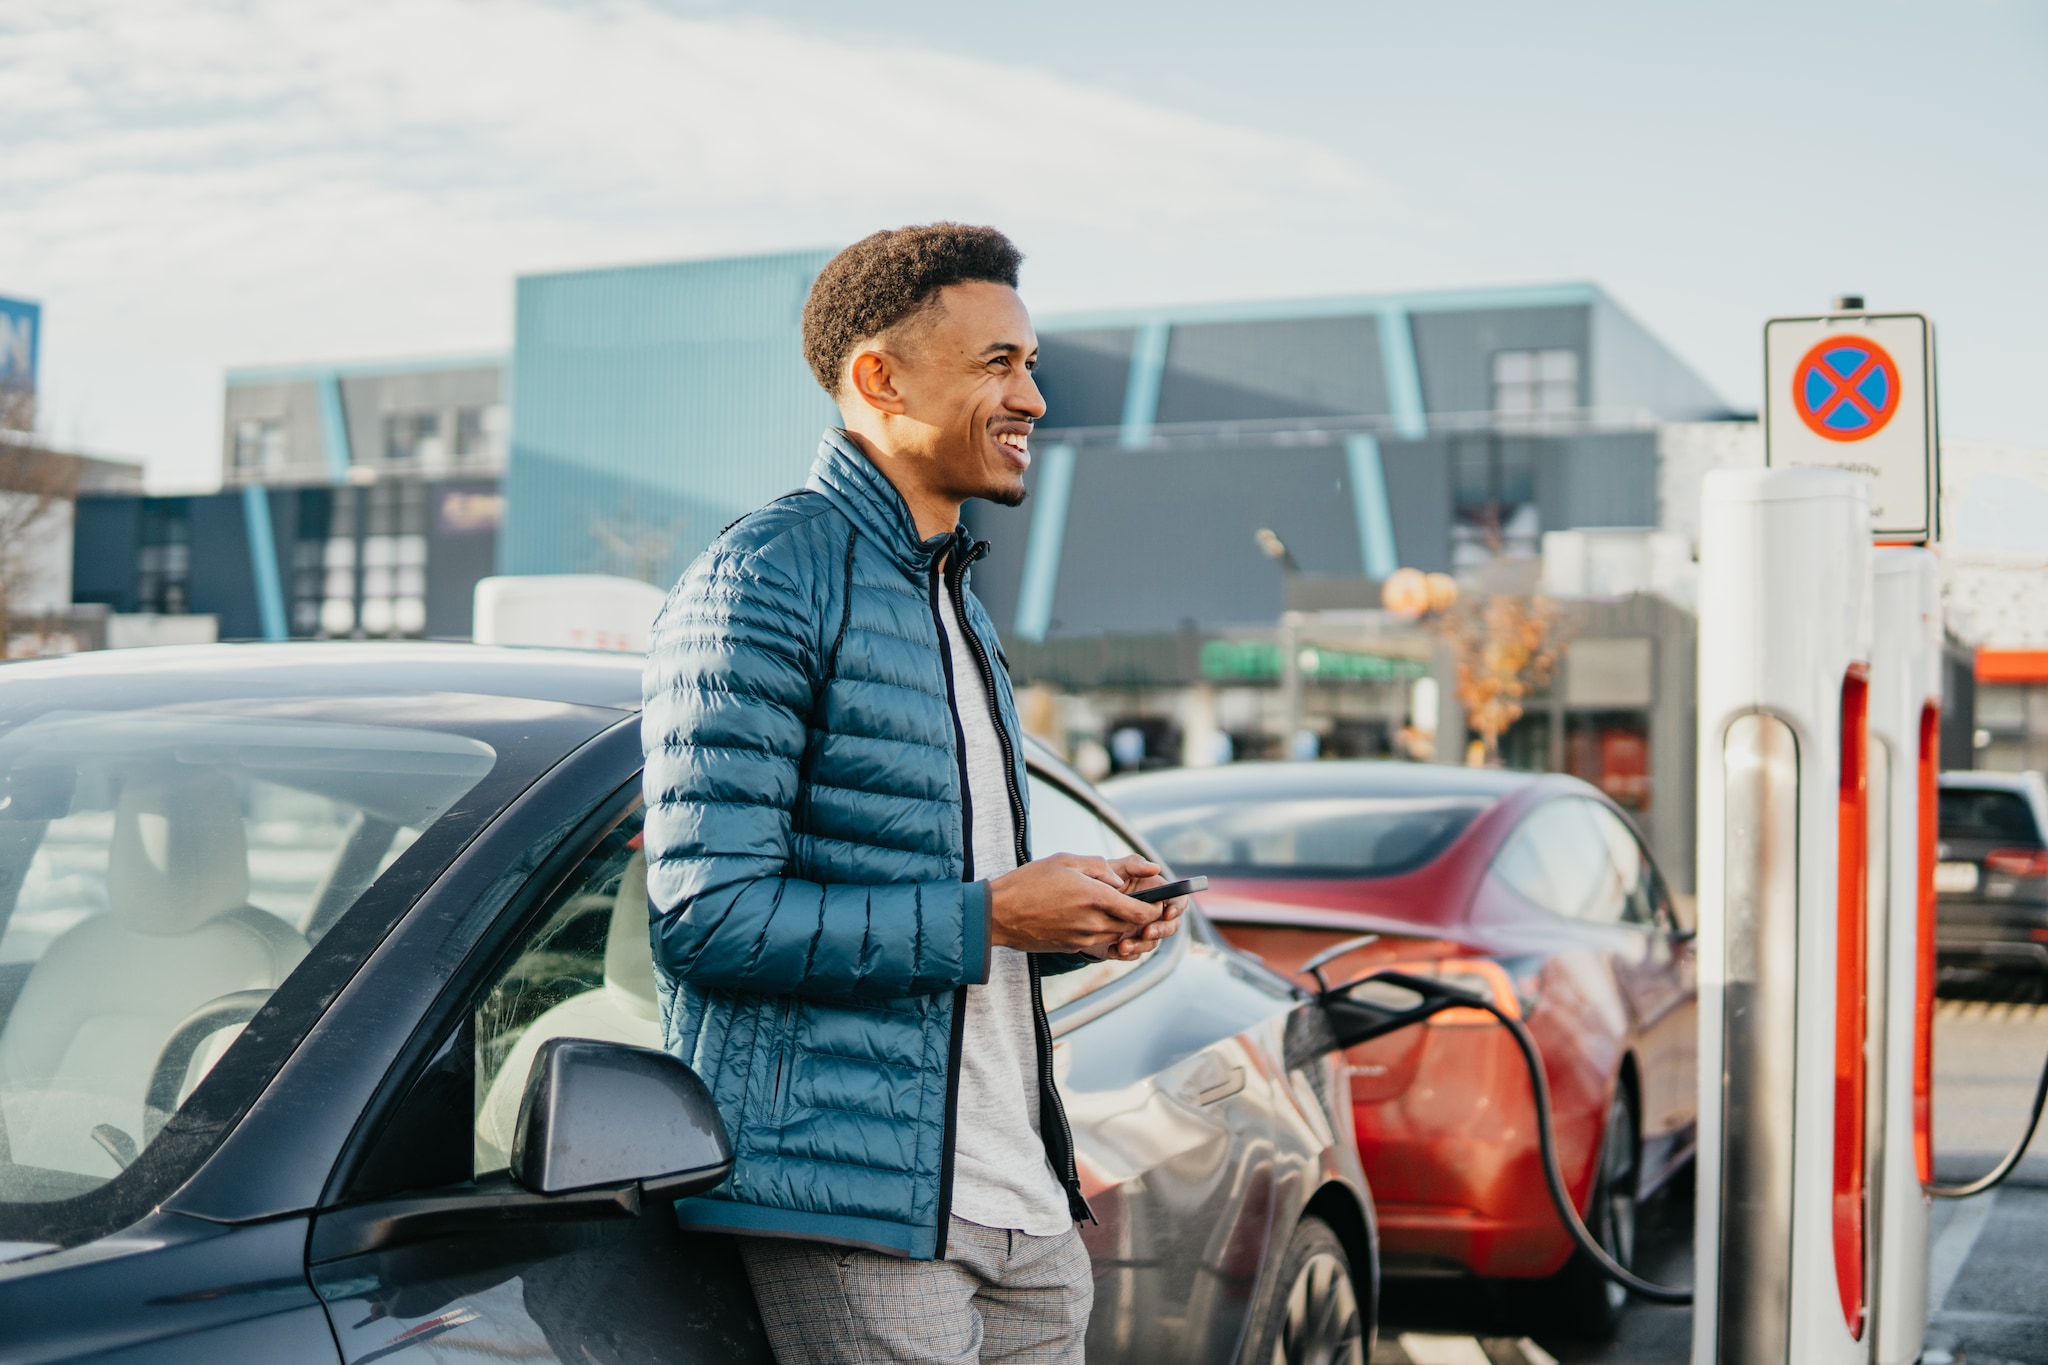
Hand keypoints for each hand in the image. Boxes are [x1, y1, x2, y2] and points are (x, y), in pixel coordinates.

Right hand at [988, 853, 1180, 956]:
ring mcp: (1082, 938)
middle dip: (1141, 916)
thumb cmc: (1029, 882)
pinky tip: (1091, 915)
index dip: (1155, 908)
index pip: (1141, 912)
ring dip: (1122, 924)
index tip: (1157, 899)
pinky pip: (1098, 941)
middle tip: (1140, 902)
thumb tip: (1122, 880)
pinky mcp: (1072, 947)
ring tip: (1114, 907)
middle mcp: (1092, 921)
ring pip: (1117, 935)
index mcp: (1094, 896)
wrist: (999, 914)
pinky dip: (1103, 930)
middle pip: (1132, 926)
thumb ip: (1100, 867)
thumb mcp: (1065, 860)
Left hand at [1104, 859, 1189, 961]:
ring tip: (1123, 945)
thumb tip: (1155, 868)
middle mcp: (1154, 913)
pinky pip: (1134, 954)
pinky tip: (1113, 950)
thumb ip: (1134, 865)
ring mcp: (1143, 930)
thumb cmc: (1104, 880)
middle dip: (1161, 930)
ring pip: (1152, 943)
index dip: (1177, 907)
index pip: (1178, 900)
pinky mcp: (1131, 943)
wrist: (1081, 902)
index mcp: (1156, 892)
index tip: (1167, 913)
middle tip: (1146, 932)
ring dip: (1140, 945)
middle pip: (1171, 925)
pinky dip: (1125, 954)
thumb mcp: (1116, 869)